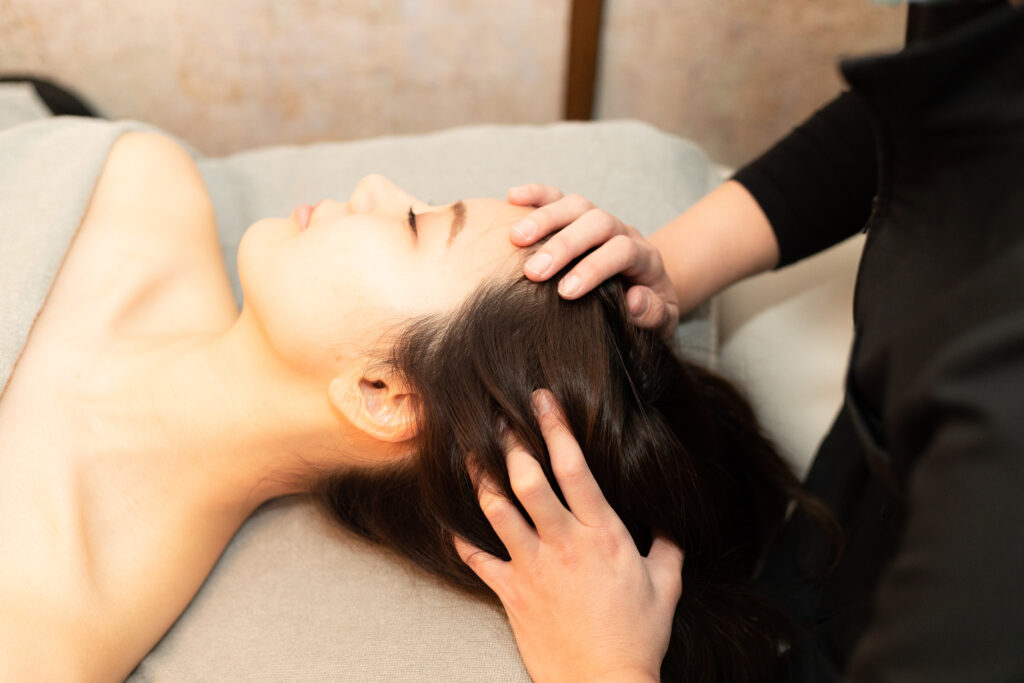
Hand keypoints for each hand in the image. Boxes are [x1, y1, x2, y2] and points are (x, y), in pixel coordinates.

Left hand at [454, 389, 683, 682]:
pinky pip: (478, 558)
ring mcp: (532, 566)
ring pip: (496, 510)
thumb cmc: (636, 638)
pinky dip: (461, 539)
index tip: (542, 401)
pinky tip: (452, 522)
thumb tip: (669, 524)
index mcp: (602, 534)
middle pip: (528, 480)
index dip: (556, 429)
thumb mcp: (666, 587)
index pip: (574, 468)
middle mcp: (562, 542)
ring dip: (480, 478)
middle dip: (510, 443)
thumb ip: (668, 548)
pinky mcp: (511, 592)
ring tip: (469, 452)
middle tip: (497, 417)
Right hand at [507, 184, 679, 338]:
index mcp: (645, 258)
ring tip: (516, 239)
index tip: (566, 292)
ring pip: (576, 205)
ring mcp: (599, 221)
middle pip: (597, 222)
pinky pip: (559, 197)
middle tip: (533, 272)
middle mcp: (622, 231)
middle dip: (563, 244)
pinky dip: (536, 194)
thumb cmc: (650, 308)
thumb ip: (655, 313)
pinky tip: (512, 197)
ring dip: (545, 218)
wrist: (648, 287)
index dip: (594, 267)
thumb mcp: (663, 320)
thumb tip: (634, 300)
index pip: (622, 251)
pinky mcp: (578, 217)